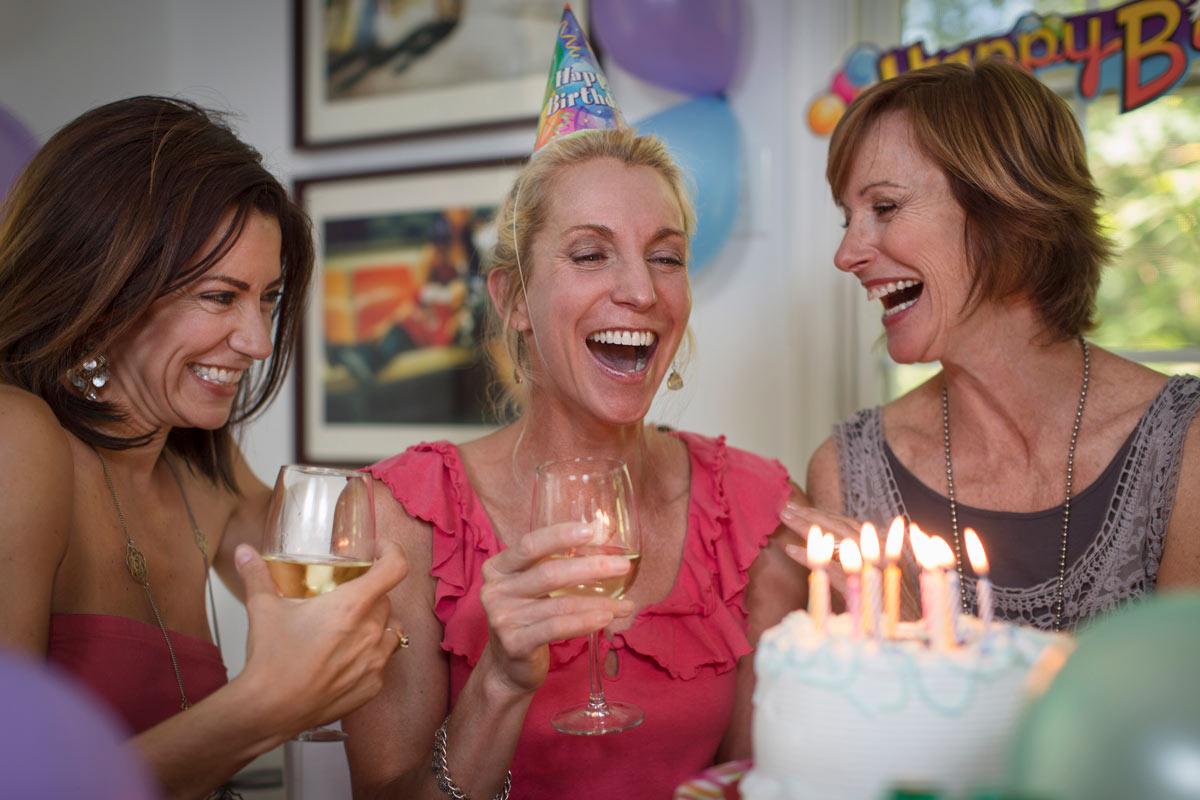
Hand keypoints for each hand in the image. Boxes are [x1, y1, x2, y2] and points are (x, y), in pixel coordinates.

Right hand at [235, 537, 409, 734]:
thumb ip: (257, 575)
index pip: (395, 568)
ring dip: (376, 624)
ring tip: (350, 627)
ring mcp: (375, 661)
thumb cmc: (271, 658)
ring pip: (391, 630)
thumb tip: (244, 552)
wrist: (269, 709)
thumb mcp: (264, 608)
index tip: (381, 551)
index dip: (393, 553)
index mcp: (352, 606)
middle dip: (369, 595)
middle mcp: (371, 631)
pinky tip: (345, 658)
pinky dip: (370, 656)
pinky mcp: (372, 686)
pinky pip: (382, 662)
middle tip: (345, 598)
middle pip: (385, 600)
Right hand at [477, 522, 634, 695]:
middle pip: (549, 573)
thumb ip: (553, 564)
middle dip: (591, 567)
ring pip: (561, 604)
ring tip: (625, 604)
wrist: (507, 668)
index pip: (530, 545)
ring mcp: (502, 618)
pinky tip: (607, 618)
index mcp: (498, 568)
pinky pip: (557, 627)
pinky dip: (586, 621)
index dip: (561, 535)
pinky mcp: (514, 643)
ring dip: (599, 602)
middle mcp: (494, 590)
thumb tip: (600, 537)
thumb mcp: (531, 587)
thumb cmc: (527, 619)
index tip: (592, 530)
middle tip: (622, 566)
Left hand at [780, 502, 922, 620]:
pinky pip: (831, 569)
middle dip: (812, 515)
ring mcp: (872, 570)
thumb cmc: (891, 611)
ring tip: (785, 518)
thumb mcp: (876, 580)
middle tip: (786, 507)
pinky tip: (790, 550)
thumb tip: (837, 550)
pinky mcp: (863, 590)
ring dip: (808, 528)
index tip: (802, 507)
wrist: (912, 636)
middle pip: (841, 528)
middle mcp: (879, 554)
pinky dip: (810, 558)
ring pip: (837, 542)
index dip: (825, 515)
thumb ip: (859, 563)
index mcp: (882, 550)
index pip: (849, 525)